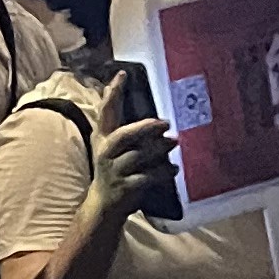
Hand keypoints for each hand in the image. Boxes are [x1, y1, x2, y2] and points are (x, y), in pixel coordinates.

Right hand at [84, 68, 177, 226]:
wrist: (105, 204)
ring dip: (158, 149)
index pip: (105, 112)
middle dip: (143, 128)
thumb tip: (127, 98)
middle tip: (165, 123)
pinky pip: (147, 177)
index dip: (112, 93)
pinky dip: (162, 172)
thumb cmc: (114, 169)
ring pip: (137, 156)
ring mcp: (115, 171)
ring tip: (175, 142)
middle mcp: (106, 153)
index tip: (122, 75)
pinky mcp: (125, 187)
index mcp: (103, 138)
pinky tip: (174, 168)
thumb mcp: (110, 145)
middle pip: (122, 136)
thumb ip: (121, 125)